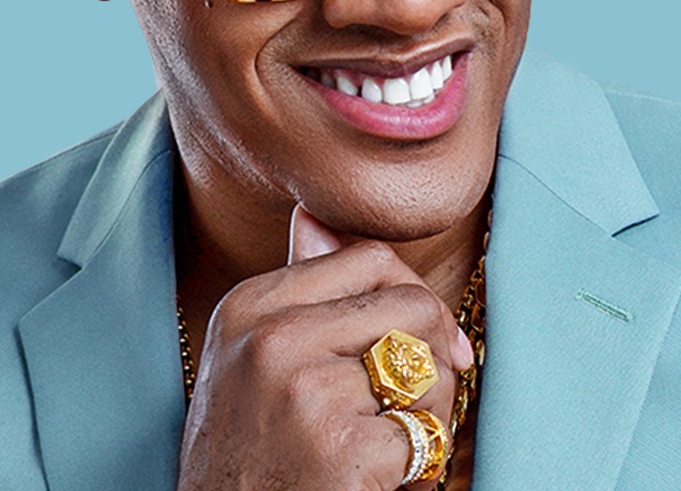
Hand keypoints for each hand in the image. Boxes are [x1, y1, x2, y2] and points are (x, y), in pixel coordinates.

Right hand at [176, 205, 472, 490]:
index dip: (413, 293)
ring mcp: (304, 388)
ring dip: (432, 412)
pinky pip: (426, 430)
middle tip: (416, 405)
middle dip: (434, 354)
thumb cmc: (247, 453)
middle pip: (409, 303)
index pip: (368, 257)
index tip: (433, 339)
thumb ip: (292, 287)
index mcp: (250, 304)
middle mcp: (271, 336)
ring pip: (428, 366)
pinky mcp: (340, 447)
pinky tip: (385, 480)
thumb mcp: (247, 357)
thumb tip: (312, 215)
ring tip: (392, 444)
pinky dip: (422, 463)